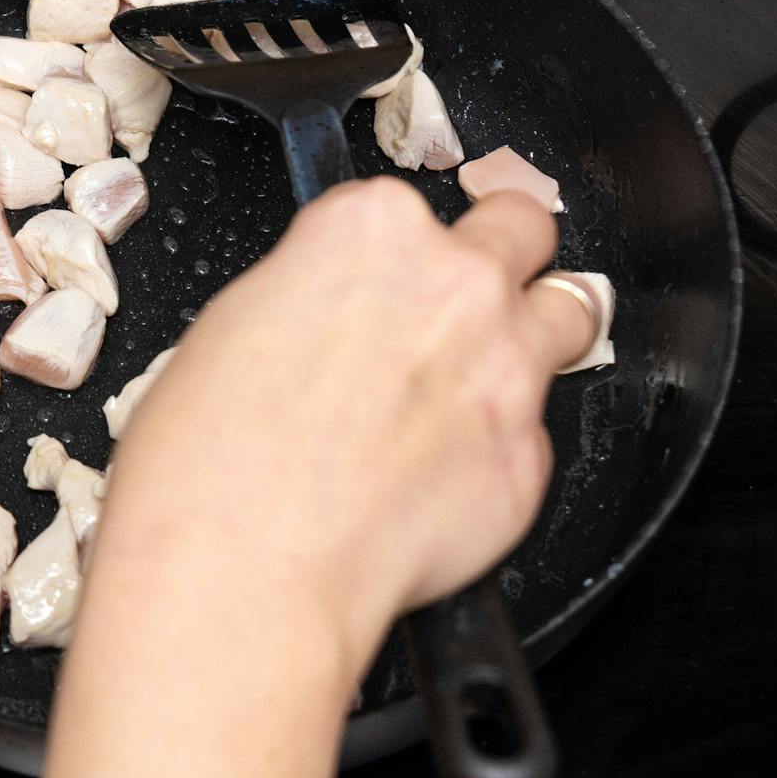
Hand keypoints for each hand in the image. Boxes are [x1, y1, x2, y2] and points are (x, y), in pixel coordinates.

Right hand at [20, 178, 591, 777]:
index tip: (372, 286)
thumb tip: (336, 316)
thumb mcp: (229, 329)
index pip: (403, 206)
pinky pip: (538, 434)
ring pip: (571, 311)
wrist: (242, 571)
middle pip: (519, 228)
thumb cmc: (205, 462)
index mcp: (369, 229)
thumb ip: (313, 296)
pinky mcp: (531, 460)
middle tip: (460, 298)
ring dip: (537, 331)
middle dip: (496, 256)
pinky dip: (501, 450)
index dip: (386, 253)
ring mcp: (507, 369)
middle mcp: (455, 281)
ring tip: (491, 371)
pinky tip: (444, 479)